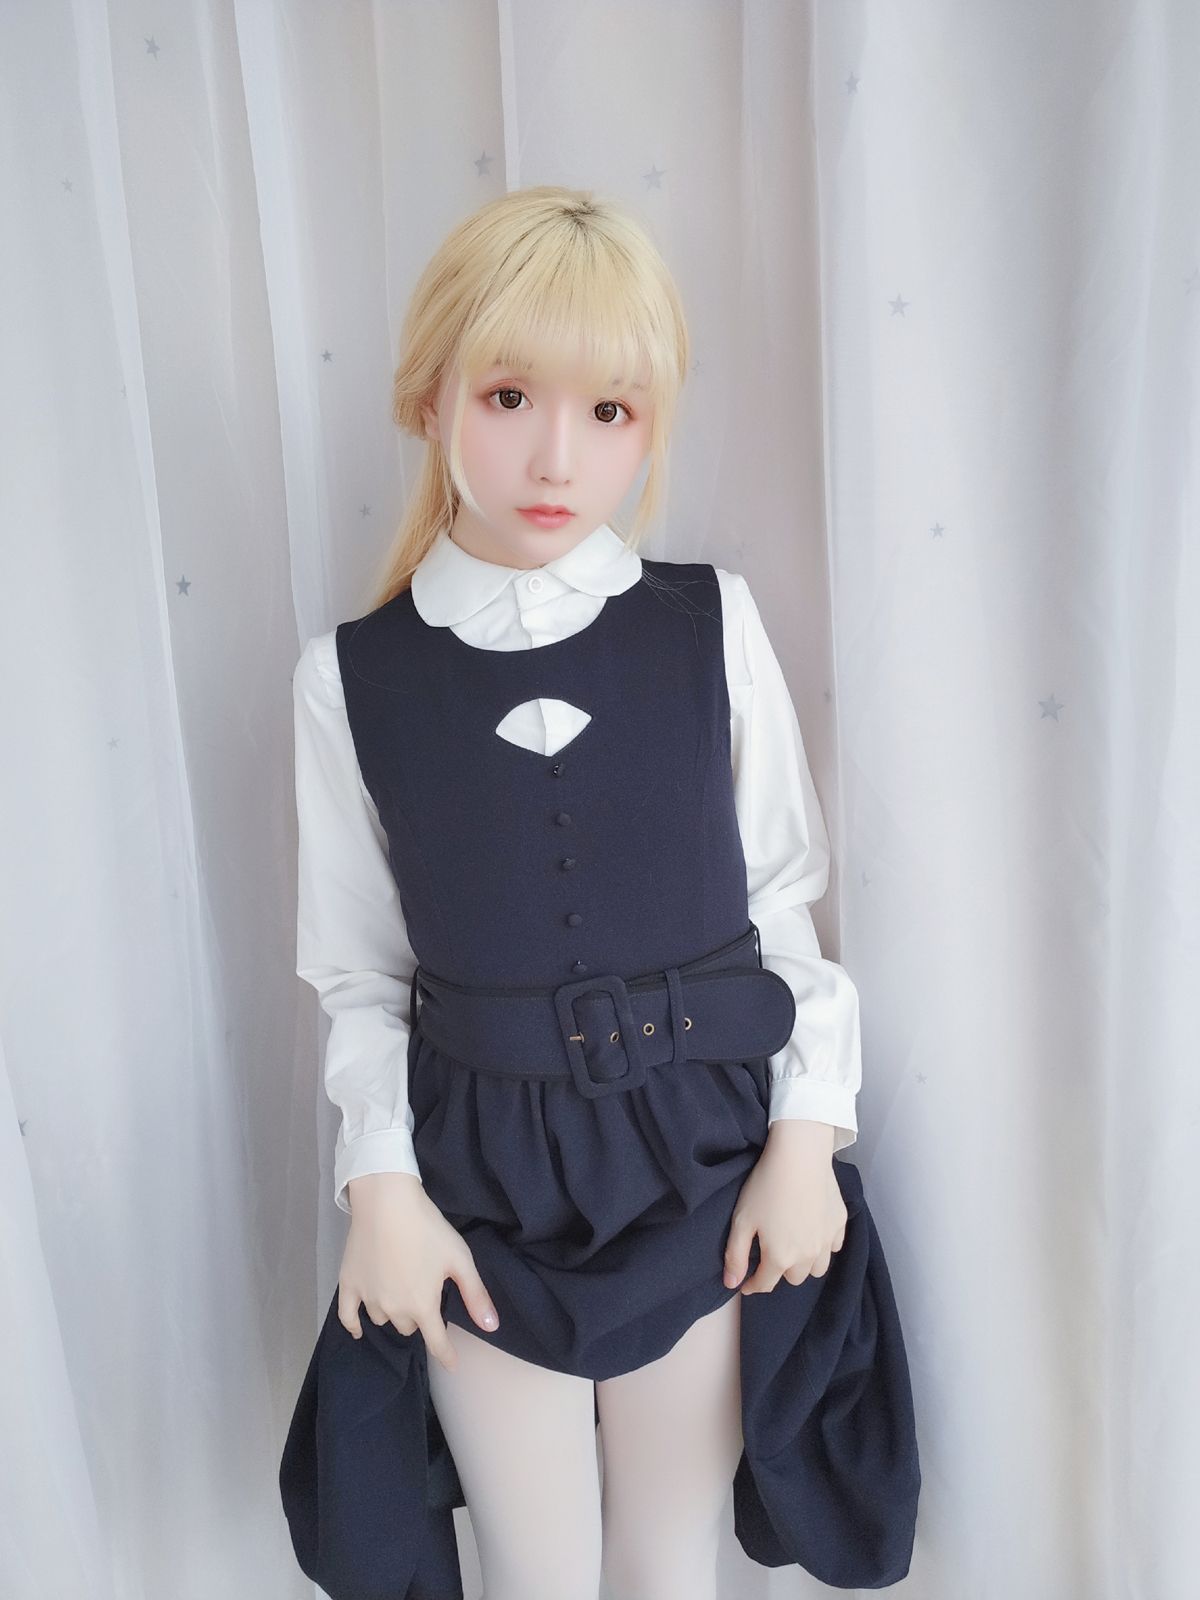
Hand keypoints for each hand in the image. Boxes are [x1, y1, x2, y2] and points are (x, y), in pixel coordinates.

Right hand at [338, 1172, 499, 1372]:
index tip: (452, 1365)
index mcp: (422, 1305)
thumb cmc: (428, 1228)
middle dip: (419, 1317)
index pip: (436, 1341)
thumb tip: (491, 1327)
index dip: (446, 1355)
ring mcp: (368, 1297)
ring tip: (400, 1292)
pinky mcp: (348, 1284)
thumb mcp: (460, 1259)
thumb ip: (475, 1295)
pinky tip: (360, 1329)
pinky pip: (348, 1316)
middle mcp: (394, 1308)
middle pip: (409, 1326)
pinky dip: (354, 1326)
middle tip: (424, 1293)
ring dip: (394, 1313)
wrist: (387, 1202)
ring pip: (383, 1319)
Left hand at [723, 1121, 847, 1294]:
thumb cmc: (765, 1187)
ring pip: (818, 1268)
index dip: (753, 1285)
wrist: (800, 1157)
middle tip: (771, 1254)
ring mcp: (827, 1240)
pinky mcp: (840, 1223)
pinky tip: (814, 1231)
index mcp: (780, 1257)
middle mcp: (807, 1256)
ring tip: (795, 1247)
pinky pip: (833, 1246)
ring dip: (805, 1264)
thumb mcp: (741, 1220)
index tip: (747, 1282)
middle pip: (794, 1278)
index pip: (765, 1284)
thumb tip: (732, 1284)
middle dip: (780, 1272)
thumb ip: (735, 1256)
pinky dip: (823, 1246)